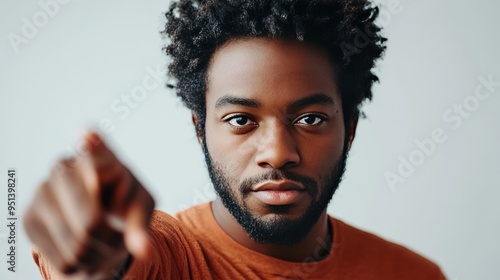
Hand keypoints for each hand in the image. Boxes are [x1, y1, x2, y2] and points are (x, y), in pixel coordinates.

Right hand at [24, 131, 154, 278]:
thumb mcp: (140, 208)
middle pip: (92, 220)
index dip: (92, 144)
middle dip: (109, 237)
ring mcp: (43, 189)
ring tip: (102, 242)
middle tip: (116, 237)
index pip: (94, 146)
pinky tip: (82, 248)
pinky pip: (61, 257)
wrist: (97, 222)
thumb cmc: (123, 205)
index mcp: (97, 153)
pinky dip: (78, 263)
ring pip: (77, 242)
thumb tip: (142, 250)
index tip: (88, 137)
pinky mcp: (29, 215)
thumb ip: (141, 224)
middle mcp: (64, 164)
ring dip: (95, 253)